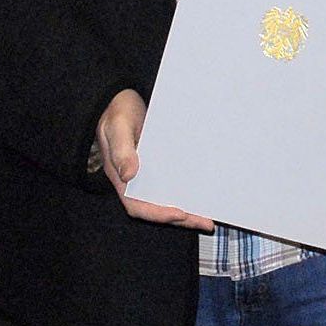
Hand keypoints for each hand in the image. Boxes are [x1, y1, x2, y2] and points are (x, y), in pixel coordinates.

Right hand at [94, 89, 211, 228]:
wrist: (119, 102)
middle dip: (181, 219)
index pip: (137, 205)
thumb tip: (128, 174)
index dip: (157, 214)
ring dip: (187, 210)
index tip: (179, 214)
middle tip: (205, 223)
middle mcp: (135, 182)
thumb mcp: (117, 128)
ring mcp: (147, 176)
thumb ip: (122, 151)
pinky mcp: (158, 167)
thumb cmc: (116, 114)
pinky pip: (173, 184)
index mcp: (121, 178)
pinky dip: (186, 192)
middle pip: (156, 208)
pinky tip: (203, 194)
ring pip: (166, 199)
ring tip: (208, 218)